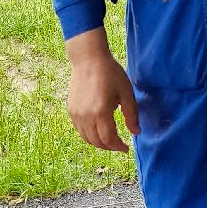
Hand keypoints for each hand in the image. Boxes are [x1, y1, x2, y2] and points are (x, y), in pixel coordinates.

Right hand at [65, 30, 139, 152]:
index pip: (109, 139)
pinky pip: (80, 130)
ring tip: (109, 139)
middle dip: (109, 147)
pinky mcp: (71, 110)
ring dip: (98, 142)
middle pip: (97, 142)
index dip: (118, 147)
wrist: (88, 59)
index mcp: (101, 113)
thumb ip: (131, 115)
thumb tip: (136, 132)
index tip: (126, 148)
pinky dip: (89, 135)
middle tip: (119, 144)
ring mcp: (76, 114)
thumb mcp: (126, 93)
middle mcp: (86, 117)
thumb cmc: (110, 74)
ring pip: (86, 138)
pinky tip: (97, 130)